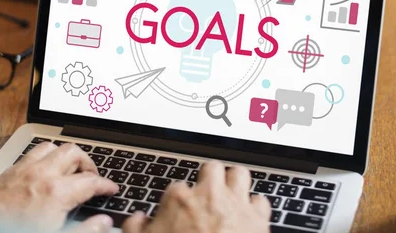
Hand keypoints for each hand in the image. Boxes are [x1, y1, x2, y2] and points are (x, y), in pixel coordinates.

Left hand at [0, 142, 118, 232]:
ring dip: (63, 156)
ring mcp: (21, 170)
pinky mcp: (6, 173)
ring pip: (51, 147)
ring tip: (69, 170)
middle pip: (73, 152)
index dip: (106, 185)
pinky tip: (42, 173)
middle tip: (92, 177)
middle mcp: (40, 175)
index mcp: (56, 193)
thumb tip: (104, 223)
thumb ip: (85, 231)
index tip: (111, 189)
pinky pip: (30, 154)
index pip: (91, 181)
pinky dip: (43, 159)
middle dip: (87, 163)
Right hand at [123, 162, 270, 232]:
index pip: (176, 187)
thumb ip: (135, 228)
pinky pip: (261, 201)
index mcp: (179, 199)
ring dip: (235, 183)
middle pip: (211, 169)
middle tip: (207, 193)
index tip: (178, 212)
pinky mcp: (258, 219)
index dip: (177, 201)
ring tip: (230, 193)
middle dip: (210, 178)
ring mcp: (235, 205)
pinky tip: (249, 215)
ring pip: (239, 174)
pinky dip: (255, 207)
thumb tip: (137, 219)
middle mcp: (209, 195)